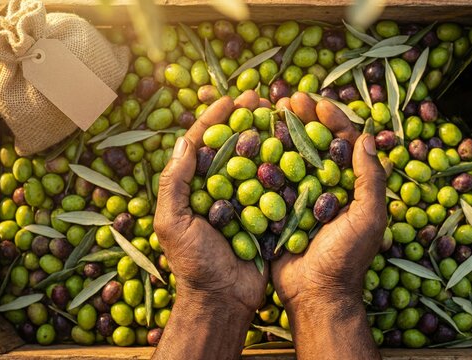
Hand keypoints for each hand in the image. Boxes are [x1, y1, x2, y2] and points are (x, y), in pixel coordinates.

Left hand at [153, 91, 265, 359]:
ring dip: (267, 135)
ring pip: (256, 160)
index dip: (215, 118)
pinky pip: (275, 185)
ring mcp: (244, 200)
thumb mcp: (173, 223)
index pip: (202, 144)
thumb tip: (185, 140)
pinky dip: (285, 165)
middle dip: (244, 119)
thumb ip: (175, 183)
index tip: (230, 98)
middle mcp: (219, 189)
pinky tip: (298, 145)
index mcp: (194, 188)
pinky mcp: (266, 214)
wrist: (224, 299)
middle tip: (260, 97)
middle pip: (232, 145)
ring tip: (280, 112)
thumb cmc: (194, 263)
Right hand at [271, 97, 387, 358]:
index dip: (332, 119)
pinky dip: (261, 162)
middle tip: (286, 99)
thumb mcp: (367, 219)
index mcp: (351, 186)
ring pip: (290, 158)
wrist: (315, 296)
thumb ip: (371, 180)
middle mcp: (327, 187)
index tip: (316, 102)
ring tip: (266, 113)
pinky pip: (271, 181)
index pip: (344, 143)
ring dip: (280, 134)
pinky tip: (248, 144)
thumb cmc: (345, 259)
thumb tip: (368, 137)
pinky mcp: (280, 210)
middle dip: (302, 119)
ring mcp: (301, 198)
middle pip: (315, 144)